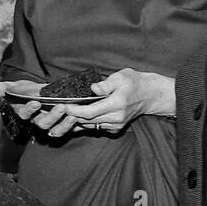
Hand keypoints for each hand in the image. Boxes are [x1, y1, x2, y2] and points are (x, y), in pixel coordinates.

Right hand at [0, 79, 74, 136]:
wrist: (38, 93)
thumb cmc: (25, 90)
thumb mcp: (16, 86)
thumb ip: (6, 88)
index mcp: (23, 112)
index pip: (24, 114)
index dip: (29, 110)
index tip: (36, 102)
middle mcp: (35, 121)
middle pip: (42, 123)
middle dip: (51, 116)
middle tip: (61, 107)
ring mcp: (47, 124)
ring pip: (52, 128)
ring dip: (62, 122)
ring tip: (69, 112)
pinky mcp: (58, 125)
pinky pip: (62, 130)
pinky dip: (68, 125)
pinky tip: (74, 117)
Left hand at [58, 69, 175, 135]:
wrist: (150, 95)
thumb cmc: (135, 82)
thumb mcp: (121, 76)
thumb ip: (106, 84)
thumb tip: (93, 88)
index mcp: (117, 104)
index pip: (89, 112)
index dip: (73, 110)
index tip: (61, 106)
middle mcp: (116, 118)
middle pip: (87, 120)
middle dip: (70, 115)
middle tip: (55, 109)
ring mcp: (116, 125)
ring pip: (90, 125)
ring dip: (76, 120)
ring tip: (61, 113)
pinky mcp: (115, 128)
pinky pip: (96, 127)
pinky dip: (85, 122)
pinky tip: (75, 116)